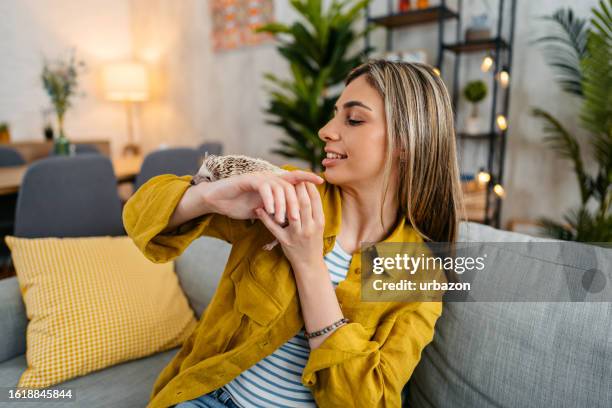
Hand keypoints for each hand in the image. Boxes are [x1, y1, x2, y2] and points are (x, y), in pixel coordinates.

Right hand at [198, 170, 323, 222]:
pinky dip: (269, 200)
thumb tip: (291, 219)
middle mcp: (269, 177)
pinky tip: (271, 211)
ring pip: (278, 188)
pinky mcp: (249, 179)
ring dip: (282, 204)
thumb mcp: (261, 210)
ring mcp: (259, 177)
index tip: (322, 182)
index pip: (295, 179)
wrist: (218, 200)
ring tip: (284, 219)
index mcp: (274, 183)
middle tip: (297, 218)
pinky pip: (264, 188)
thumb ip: (275, 212)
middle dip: (296, 201)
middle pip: (290, 186)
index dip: (308, 178)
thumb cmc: (239, 205)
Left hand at [255, 182, 324, 270]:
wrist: (309, 264)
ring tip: (274, 188)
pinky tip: (259, 209)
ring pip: (290, 213)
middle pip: (303, 203)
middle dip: (297, 188)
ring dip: (282, 199)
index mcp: (319, 222)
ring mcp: (297, 235)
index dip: (308, 186)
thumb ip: (314, 209)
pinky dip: (265, 218)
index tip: (301, 177)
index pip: (314, 200)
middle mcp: (309, 228)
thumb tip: (309, 188)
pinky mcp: (285, 242)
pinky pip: (274, 228)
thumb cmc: (313, 242)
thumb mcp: (318, 225)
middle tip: (289, 177)